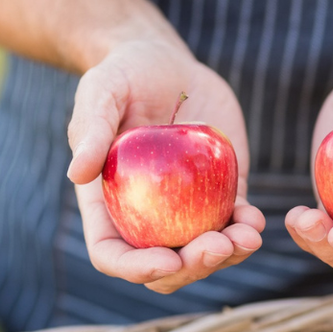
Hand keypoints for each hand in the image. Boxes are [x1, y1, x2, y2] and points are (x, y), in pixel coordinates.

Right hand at [68, 39, 264, 293]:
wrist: (166, 63)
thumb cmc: (123, 75)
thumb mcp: (101, 91)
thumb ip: (90, 130)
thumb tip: (76, 174)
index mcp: (108, 205)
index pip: (114, 255)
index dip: (137, 269)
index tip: (166, 259)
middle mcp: (146, 217)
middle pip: (166, 267)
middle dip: (193, 267)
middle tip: (218, 245)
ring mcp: (185, 210)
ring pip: (204, 254)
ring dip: (228, 255)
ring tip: (249, 236)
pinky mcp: (219, 193)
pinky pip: (233, 223)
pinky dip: (245, 229)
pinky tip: (256, 220)